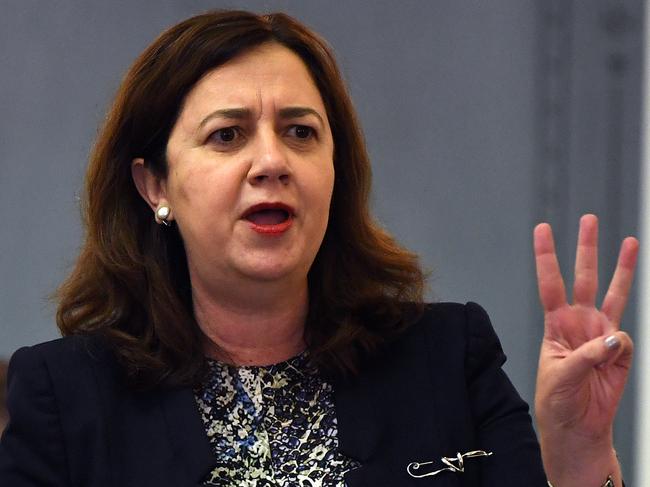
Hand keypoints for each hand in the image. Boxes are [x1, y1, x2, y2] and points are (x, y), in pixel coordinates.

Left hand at [533, 214, 637, 486]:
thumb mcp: (561, 376)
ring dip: (622, 269)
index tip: (542, 229)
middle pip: (584, 278)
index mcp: (556, 324)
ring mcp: (601, 334)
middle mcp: (579, 322)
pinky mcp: (621, 352)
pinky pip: (625, 341)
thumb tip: (615, 337)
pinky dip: (619, 349)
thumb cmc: (557, 400)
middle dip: (586, 249)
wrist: (577, 428)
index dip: (546, 257)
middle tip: (589, 219)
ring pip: (614, 294)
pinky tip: (609, 362)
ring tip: (630, 241)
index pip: (550, 283)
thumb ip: (587, 355)